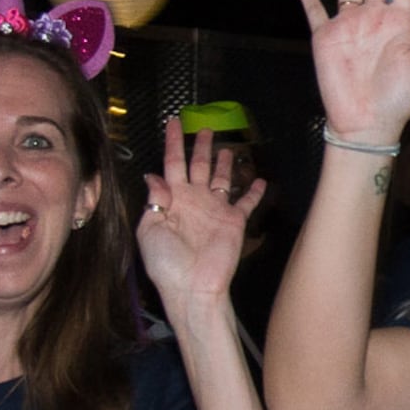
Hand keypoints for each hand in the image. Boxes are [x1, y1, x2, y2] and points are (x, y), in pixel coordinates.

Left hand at [137, 120, 267, 308]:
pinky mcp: (234, 221)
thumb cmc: (166, 262)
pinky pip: (246, 202)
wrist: (192, 286)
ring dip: (224, 164)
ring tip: (228, 149)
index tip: (173, 122)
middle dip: (200, 146)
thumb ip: (154, 200)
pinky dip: (255, 192)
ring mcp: (215, 209)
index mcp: (172, 199)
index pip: (171, 163)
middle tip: (205, 127)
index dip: (172, 142)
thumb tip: (154, 175)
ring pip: (221, 178)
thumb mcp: (148, 228)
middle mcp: (194, 200)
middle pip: (197, 165)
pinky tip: (261, 181)